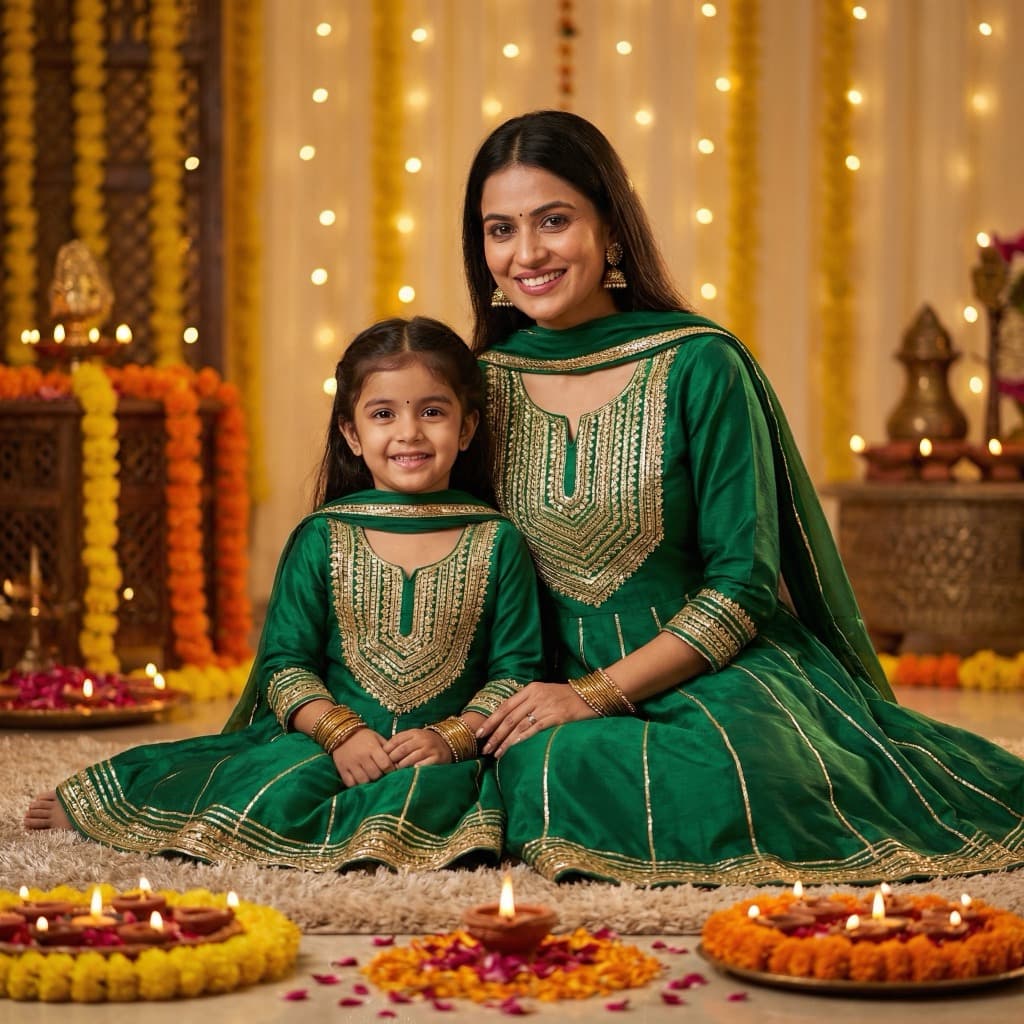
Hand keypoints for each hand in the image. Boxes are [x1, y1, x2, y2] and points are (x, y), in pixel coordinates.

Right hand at [332, 728, 395, 785]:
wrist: (342, 733)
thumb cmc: (363, 736)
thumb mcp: (377, 738)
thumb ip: (387, 749)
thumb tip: (397, 762)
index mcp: (372, 748)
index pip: (386, 764)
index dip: (391, 770)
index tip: (391, 771)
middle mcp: (362, 757)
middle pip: (375, 775)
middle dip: (380, 776)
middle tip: (380, 774)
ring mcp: (351, 764)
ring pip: (364, 781)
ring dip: (369, 781)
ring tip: (370, 778)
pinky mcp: (342, 769)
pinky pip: (350, 784)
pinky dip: (356, 785)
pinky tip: (360, 780)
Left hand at [383, 728, 452, 767]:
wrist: (447, 744)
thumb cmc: (425, 744)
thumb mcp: (414, 738)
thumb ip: (401, 742)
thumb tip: (382, 753)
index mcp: (414, 733)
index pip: (396, 740)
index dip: (387, 750)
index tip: (381, 759)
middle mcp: (422, 739)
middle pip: (402, 750)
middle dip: (392, 760)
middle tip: (386, 769)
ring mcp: (430, 748)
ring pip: (410, 759)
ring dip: (401, 767)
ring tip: (395, 773)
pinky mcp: (437, 758)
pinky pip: (422, 765)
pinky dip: (414, 770)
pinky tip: (409, 774)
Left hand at [477, 681, 594, 758]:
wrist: (591, 695)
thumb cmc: (567, 697)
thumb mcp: (545, 693)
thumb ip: (528, 703)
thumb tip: (508, 721)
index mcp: (531, 689)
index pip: (505, 706)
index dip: (491, 720)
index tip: (479, 733)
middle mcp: (536, 696)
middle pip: (509, 717)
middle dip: (495, 735)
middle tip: (484, 749)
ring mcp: (547, 706)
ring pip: (520, 725)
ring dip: (506, 741)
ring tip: (496, 754)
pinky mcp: (558, 716)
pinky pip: (536, 728)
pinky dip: (523, 738)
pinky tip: (515, 747)